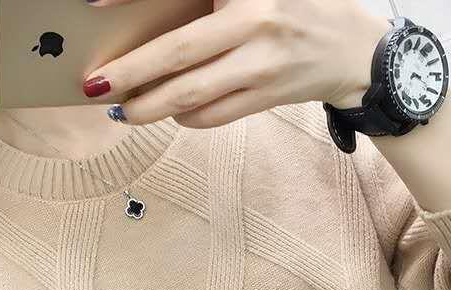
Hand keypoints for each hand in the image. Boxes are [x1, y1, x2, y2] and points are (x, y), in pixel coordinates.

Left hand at [85, 0, 391, 127]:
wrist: (358, 50)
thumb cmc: (300, 6)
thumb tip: (157, 17)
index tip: (93, 5)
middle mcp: (255, 22)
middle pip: (178, 53)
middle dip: (130, 74)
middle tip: (95, 87)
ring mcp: (263, 65)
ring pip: (194, 94)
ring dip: (151, 107)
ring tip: (123, 112)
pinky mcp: (269, 96)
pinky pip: (217, 114)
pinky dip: (187, 117)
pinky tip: (171, 114)